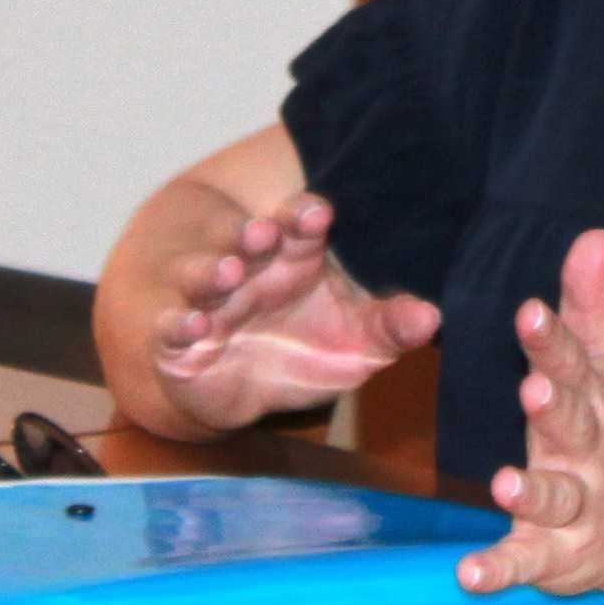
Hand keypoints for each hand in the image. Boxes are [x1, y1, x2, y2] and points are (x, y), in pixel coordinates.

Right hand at [145, 189, 436, 430]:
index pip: (300, 224)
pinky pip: (172, 329)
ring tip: (229, 272)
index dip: (306, 215)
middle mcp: (251, 270)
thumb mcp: (360, 342)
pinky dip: (178, 325)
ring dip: (213, 272)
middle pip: (249, 241)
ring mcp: (211, 303)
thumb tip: (431, 318)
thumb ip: (391, 326)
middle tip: (265, 231)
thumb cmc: (309, 349)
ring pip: (205, 276)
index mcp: (295, 256)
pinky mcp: (178, 342)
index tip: (320, 214)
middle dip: (255, 234)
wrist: (244, 391)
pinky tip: (192, 324)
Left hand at [459, 228, 603, 596]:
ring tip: (507, 482)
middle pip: (572, 427)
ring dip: (534, 491)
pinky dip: (500, 570)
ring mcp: (578, 506)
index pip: (575, 364)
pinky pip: (527, 562)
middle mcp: (591, 452)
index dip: (554, 340)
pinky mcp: (557, 556)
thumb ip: (591, 305)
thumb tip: (595, 235)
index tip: (532, 314)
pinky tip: (468, 573)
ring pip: (556, 498)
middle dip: (553, 409)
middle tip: (533, 390)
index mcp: (595, 400)